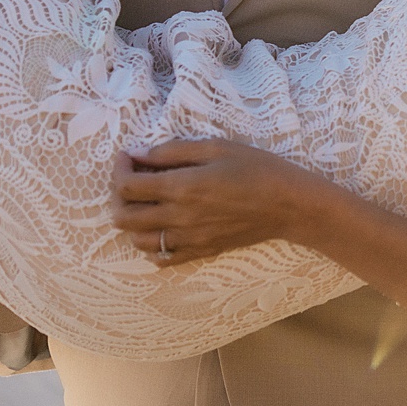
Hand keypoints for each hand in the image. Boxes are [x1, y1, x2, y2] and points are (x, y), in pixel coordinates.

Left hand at [112, 138, 320, 265]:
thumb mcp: (216, 147)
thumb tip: (138, 154)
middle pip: (123, 216)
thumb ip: (172, 151)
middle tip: (132, 179)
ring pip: (137, 241)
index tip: (128, 157)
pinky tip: (162, 227)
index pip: (127, 186)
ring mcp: (188, 239)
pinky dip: (152, 245)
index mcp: (181, 187)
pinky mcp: (200, 251)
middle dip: (118, 195)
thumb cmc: (256, 168)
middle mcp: (179, 217)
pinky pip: (161, 259)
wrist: (288, 205)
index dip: (119, 168)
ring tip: (145, 203)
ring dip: (132, 221)